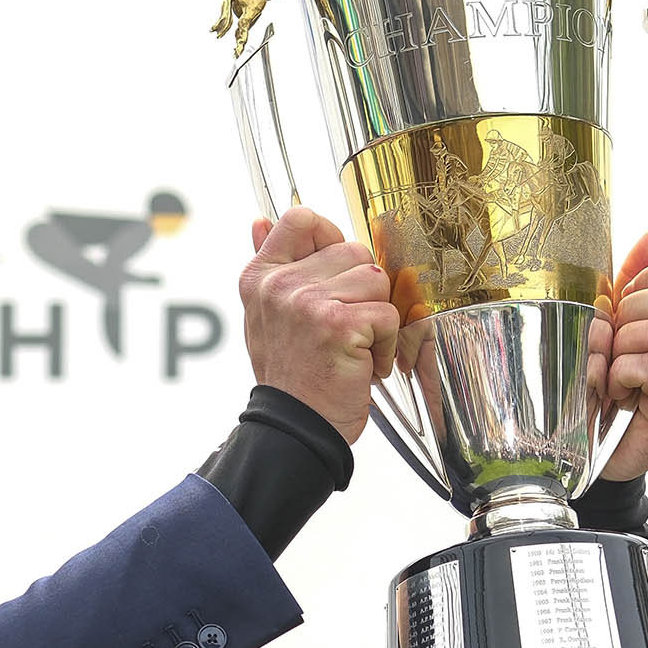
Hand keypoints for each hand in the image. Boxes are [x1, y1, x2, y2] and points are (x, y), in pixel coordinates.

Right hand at [240, 208, 398, 444]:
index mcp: (261, 277)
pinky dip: (386, 345)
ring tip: (354, 346)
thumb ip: (269, 265)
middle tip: (344, 327)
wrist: (294, 428)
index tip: (334, 274)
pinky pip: (388, 314)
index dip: (330, 237)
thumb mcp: (266, 315)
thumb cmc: (290, 375)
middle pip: (353, 250)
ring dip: (376, 318)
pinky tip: (364, 364)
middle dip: (362, 291)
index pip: (300, 219)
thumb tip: (260, 220)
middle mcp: (279, 284)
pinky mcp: (338, 324)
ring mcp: (306, 302)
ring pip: (376, 279)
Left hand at [598, 230, 647, 479]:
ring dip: (621, 347)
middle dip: (629, 315)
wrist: (590, 452)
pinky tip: (615, 394)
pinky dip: (621, 374)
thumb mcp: (613, 329)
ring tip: (611, 373)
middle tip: (611, 346)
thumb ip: (629, 287)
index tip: (620, 309)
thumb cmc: (601, 388)